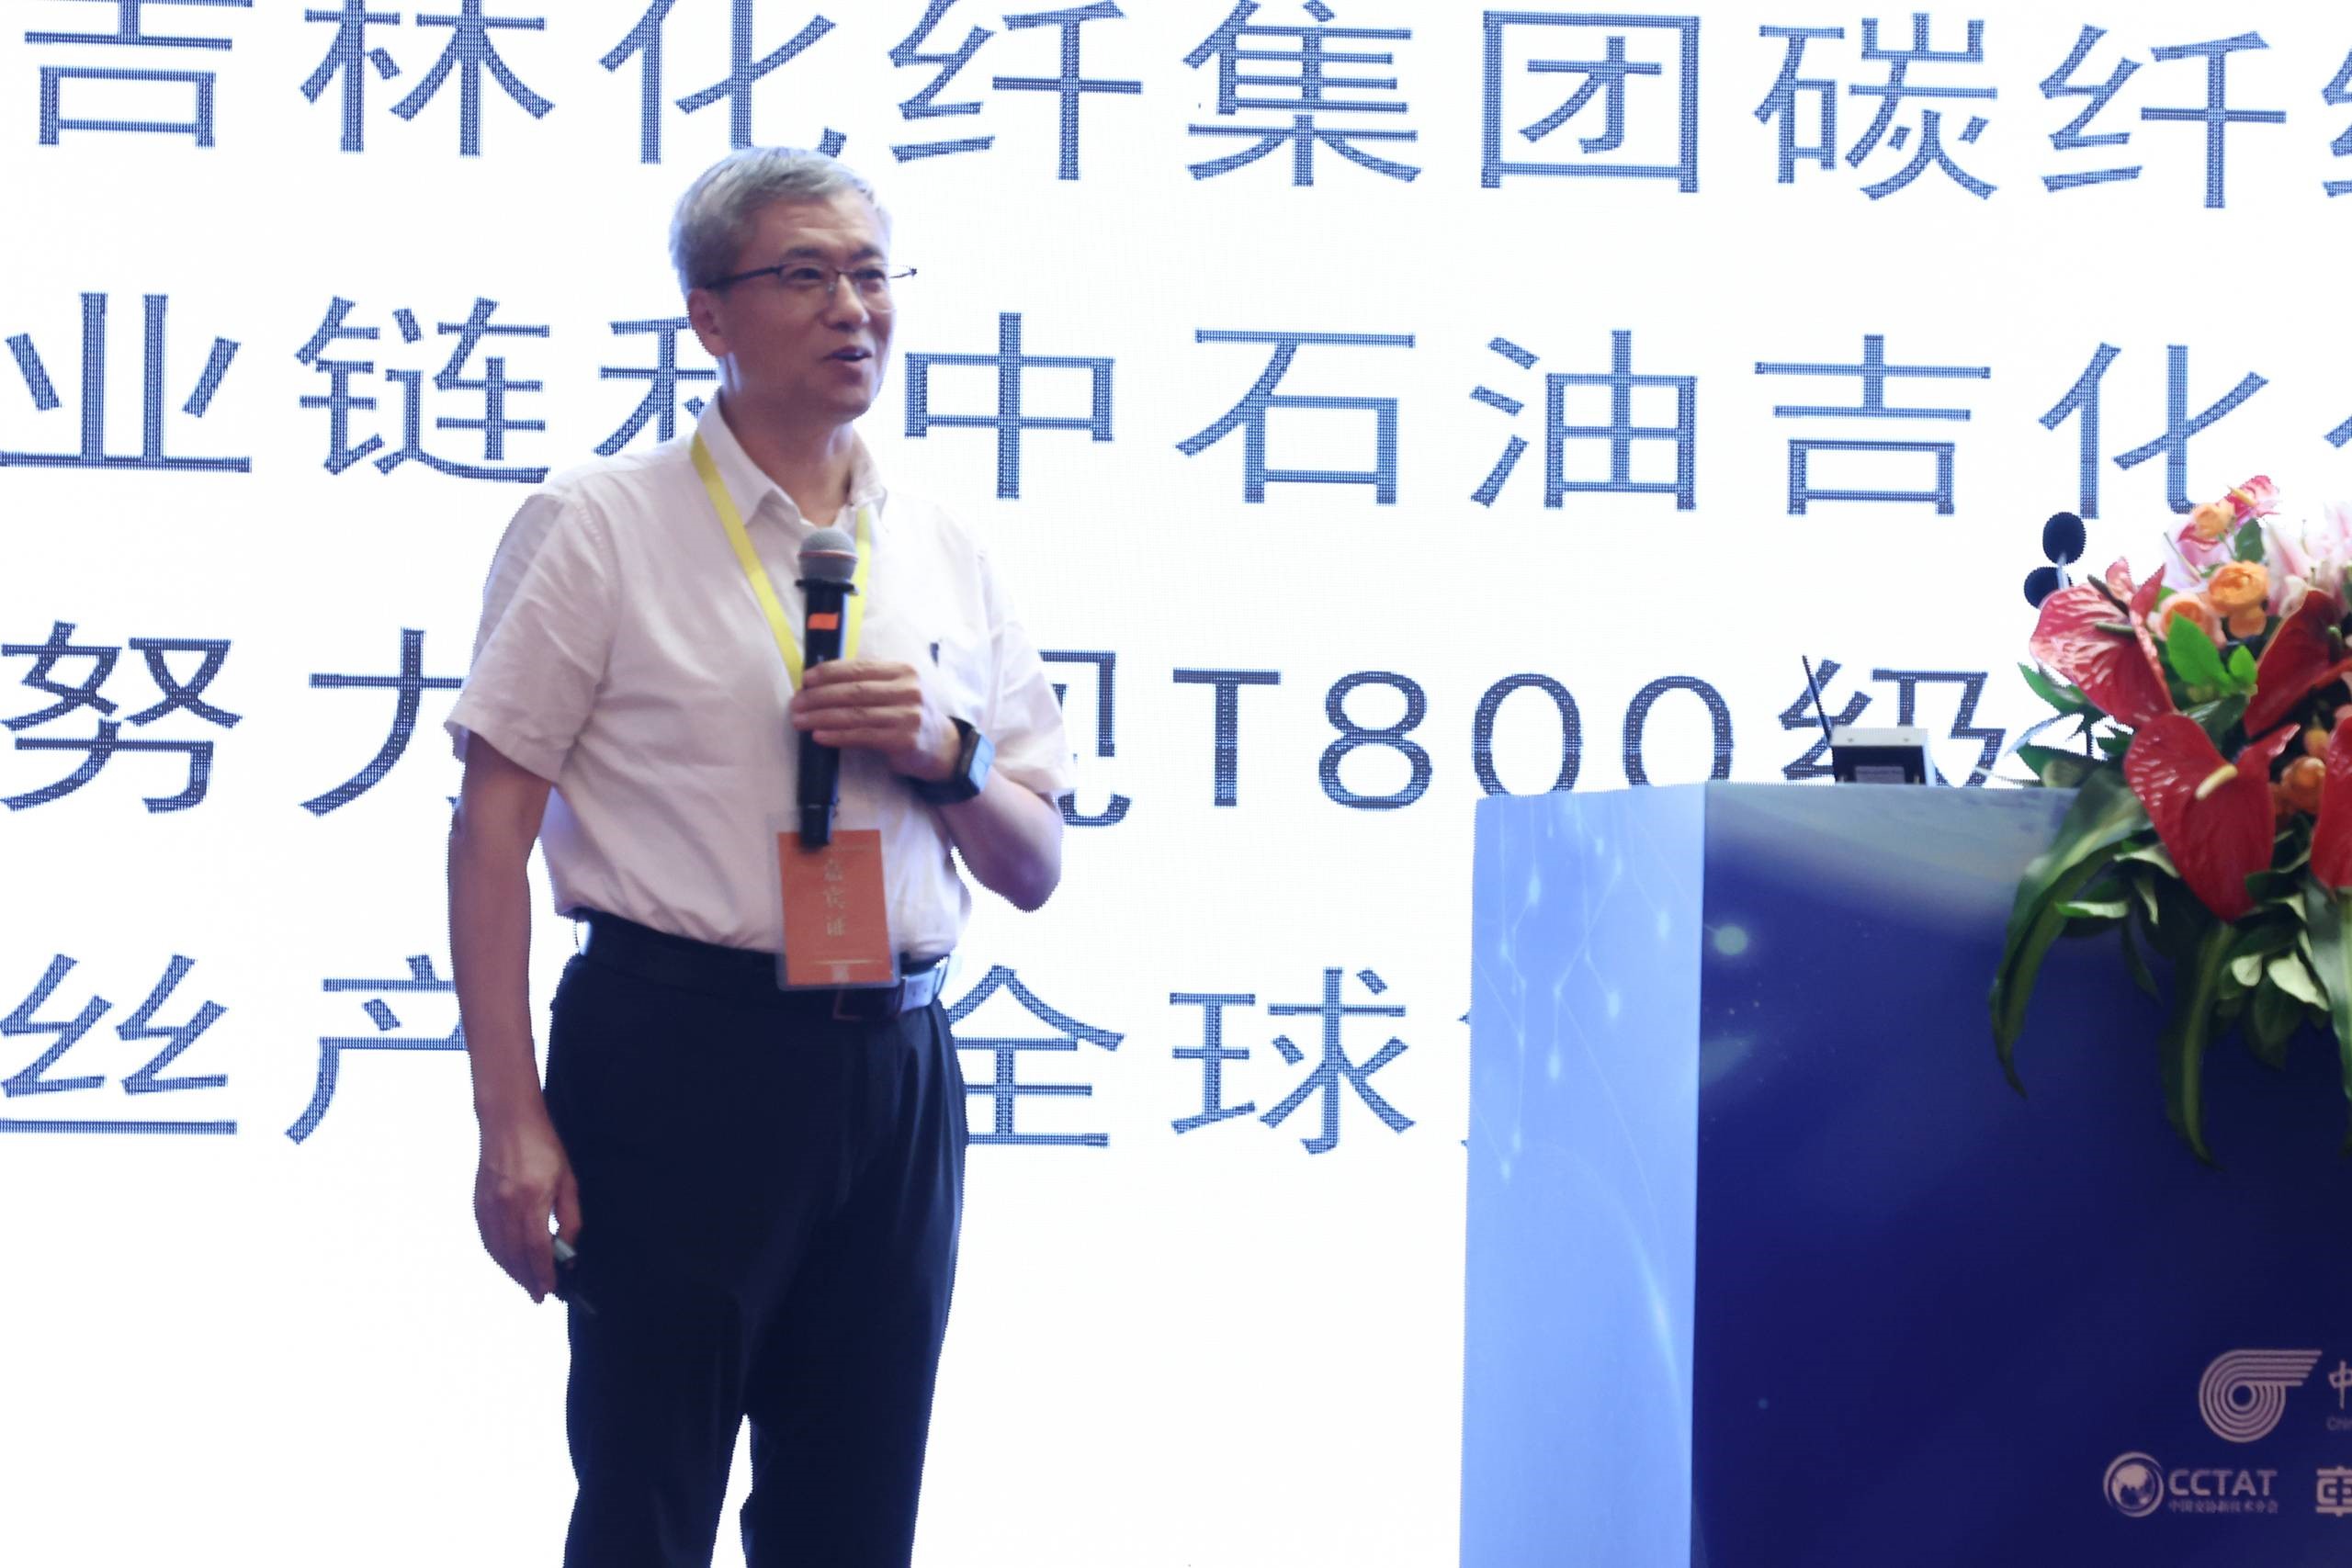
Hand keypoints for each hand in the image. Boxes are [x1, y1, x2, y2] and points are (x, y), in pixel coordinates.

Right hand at [473, 1102, 580, 1302]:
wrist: (508, 1122)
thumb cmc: (544, 1147)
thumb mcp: (568, 1180)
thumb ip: (569, 1217)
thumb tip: (568, 1250)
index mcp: (532, 1199)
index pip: (537, 1249)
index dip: (543, 1273)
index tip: (550, 1290)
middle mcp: (506, 1206)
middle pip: (515, 1255)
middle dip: (527, 1280)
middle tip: (538, 1296)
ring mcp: (489, 1205)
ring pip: (498, 1251)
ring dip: (511, 1272)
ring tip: (525, 1284)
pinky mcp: (478, 1203)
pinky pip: (486, 1238)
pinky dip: (497, 1255)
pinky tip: (506, 1263)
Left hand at [791, 659, 959, 782]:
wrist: (943, 748)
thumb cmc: (910, 716)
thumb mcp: (899, 690)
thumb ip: (870, 682)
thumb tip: (822, 682)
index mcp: (903, 671)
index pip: (860, 668)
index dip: (829, 672)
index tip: (805, 679)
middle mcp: (908, 690)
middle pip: (854, 691)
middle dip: (819, 696)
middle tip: (796, 703)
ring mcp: (907, 716)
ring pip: (854, 714)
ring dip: (821, 717)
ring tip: (799, 720)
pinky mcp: (903, 741)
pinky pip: (862, 736)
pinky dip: (837, 736)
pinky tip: (819, 735)